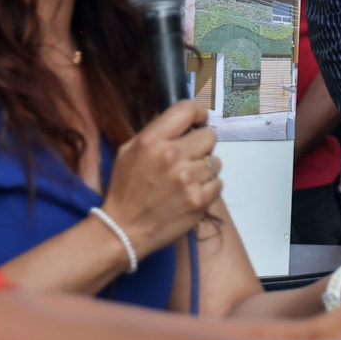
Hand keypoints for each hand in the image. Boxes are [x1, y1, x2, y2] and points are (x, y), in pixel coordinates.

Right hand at [102, 99, 221, 257]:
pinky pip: (218, 183)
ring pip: (215, 161)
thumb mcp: (129, 152)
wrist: (123, 230)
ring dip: (204, 170)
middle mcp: (171, 156)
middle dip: (201, 146)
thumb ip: (156, 132)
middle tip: (188, 158)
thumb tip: (184, 118)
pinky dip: (207, 188)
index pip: (187, 109)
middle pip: (210, 135)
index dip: (197, 114)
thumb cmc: (126, 191)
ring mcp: (187, 179)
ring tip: (185, 181)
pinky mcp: (199, 199)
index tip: (198, 122)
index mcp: (151, 141)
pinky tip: (189, 194)